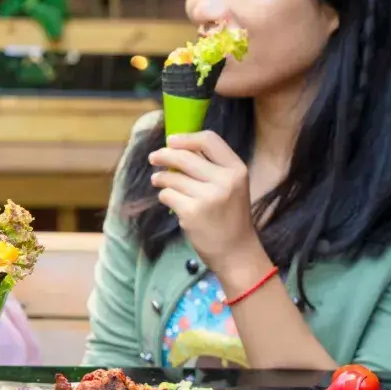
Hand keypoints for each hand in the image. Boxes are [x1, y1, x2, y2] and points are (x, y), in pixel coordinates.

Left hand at [148, 131, 260, 271]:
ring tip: (158, 181)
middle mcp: (225, 180)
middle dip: (164, 155)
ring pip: (172, 177)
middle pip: (185, 156)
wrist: (236, 251)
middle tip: (154, 157)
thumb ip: (212, 166)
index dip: (186, 138)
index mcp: (237, 169)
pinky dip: (165, 196)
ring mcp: (208, 197)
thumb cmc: (230, 215)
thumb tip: (177, 147)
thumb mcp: (232, 185)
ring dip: (161, 178)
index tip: (171, 140)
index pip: (209, 140)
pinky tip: (170, 200)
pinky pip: (168, 195)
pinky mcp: (192, 212)